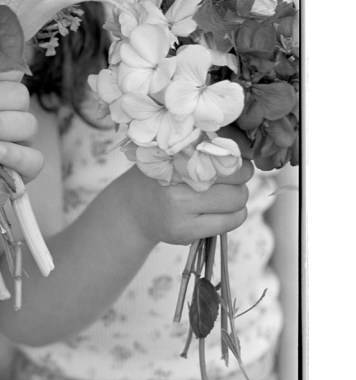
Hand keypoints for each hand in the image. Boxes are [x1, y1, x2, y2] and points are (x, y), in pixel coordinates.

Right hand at [120, 158, 253, 247]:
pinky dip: (234, 215)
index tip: (232, 157)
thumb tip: (246, 147)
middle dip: (240, 177)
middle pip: (237, 177)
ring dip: (238, 198)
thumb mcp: (173, 155)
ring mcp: (180, 212)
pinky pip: (231, 222)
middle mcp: (176, 186)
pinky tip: (220, 211)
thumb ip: (203, 148)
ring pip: (237, 201)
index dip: (235, 155)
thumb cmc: (161, 176)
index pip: (223, 153)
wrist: (133, 210)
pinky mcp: (186, 232)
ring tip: (224, 194)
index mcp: (174, 160)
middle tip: (229, 177)